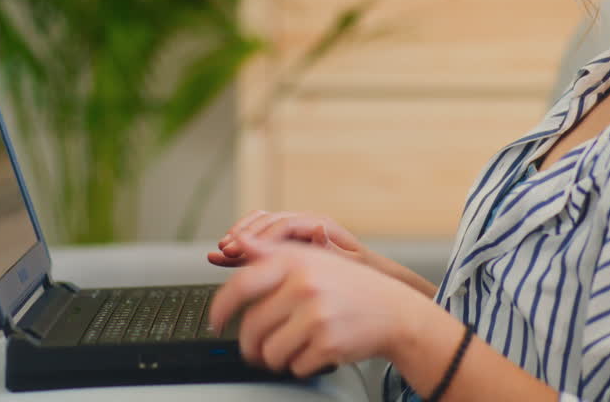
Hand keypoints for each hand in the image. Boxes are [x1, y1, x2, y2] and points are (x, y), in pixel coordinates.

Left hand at [207, 233, 423, 376]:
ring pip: (270, 351)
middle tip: (256, 348)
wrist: (394, 311)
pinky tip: (314, 350)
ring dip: (275, 357)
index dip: (221, 307)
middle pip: (252, 326)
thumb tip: (239, 243)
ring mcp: (317, 315)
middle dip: (250, 344)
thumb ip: (273, 253)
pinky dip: (300, 364)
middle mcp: (304, 285)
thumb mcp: (313, 259)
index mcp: (295, 261)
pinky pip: (294, 365)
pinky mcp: (328, 343)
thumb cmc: (350, 286)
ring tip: (290, 347)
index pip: (241, 284)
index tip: (215, 321)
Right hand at [209, 210, 364, 267]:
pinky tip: (222, 255)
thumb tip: (316, 228)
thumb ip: (331, 248)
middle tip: (227, 249)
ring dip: (240, 238)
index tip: (243, 249)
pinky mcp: (286, 246)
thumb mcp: (351, 263)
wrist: (369, 276)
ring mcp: (294, 234)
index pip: (284, 225)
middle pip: (268, 222)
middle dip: (246, 235)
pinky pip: (260, 241)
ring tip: (221, 251)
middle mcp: (304, 224)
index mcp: (319, 224)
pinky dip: (242, 247)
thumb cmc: (362, 272)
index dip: (261, 236)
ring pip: (260, 228)